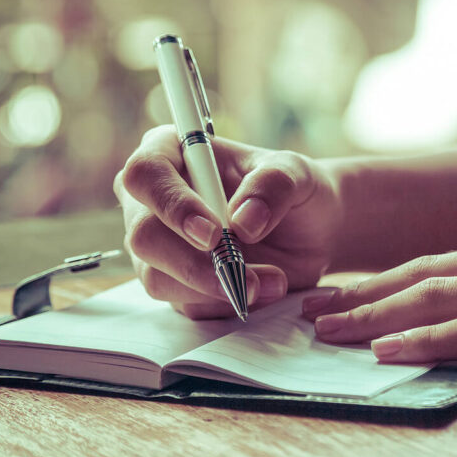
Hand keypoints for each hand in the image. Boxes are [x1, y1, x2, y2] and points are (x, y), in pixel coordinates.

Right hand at [115, 126, 341, 318]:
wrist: (313, 231)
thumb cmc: (294, 189)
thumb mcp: (296, 173)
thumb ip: (273, 185)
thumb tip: (242, 221)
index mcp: (171, 152)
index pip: (145, 173)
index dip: (172, 205)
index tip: (212, 234)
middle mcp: (154, 200)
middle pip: (143, 235)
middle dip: (194, 262)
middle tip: (243, 274)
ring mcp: (160, 245)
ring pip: (157, 277)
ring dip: (215, 288)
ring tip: (273, 282)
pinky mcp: (176, 282)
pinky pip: (185, 304)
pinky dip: (226, 303)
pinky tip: (264, 290)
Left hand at [302, 230, 456, 380]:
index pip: (444, 261)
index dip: (389, 278)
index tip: (348, 293)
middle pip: (426, 272)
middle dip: (363, 292)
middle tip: (313, 308)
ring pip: (437, 295)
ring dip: (374, 314)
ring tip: (326, 329)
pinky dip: (422, 338)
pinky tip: (385, 350)